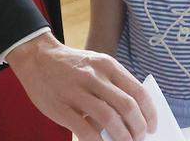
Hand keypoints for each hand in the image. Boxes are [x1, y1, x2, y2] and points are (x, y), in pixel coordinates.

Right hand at [5, 33, 156, 140]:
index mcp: (107, 65)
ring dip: (122, 137)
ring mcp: (77, 92)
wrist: (36, 57)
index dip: (149, 113)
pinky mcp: (61, 107)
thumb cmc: (71, 66)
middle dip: (138, 128)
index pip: (138, 92)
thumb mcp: (96, 64)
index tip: (153, 126)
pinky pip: (85, 129)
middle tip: (140, 138)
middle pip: (127, 107)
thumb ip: (113, 85)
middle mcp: (95, 77)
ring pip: (109, 119)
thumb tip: (133, 116)